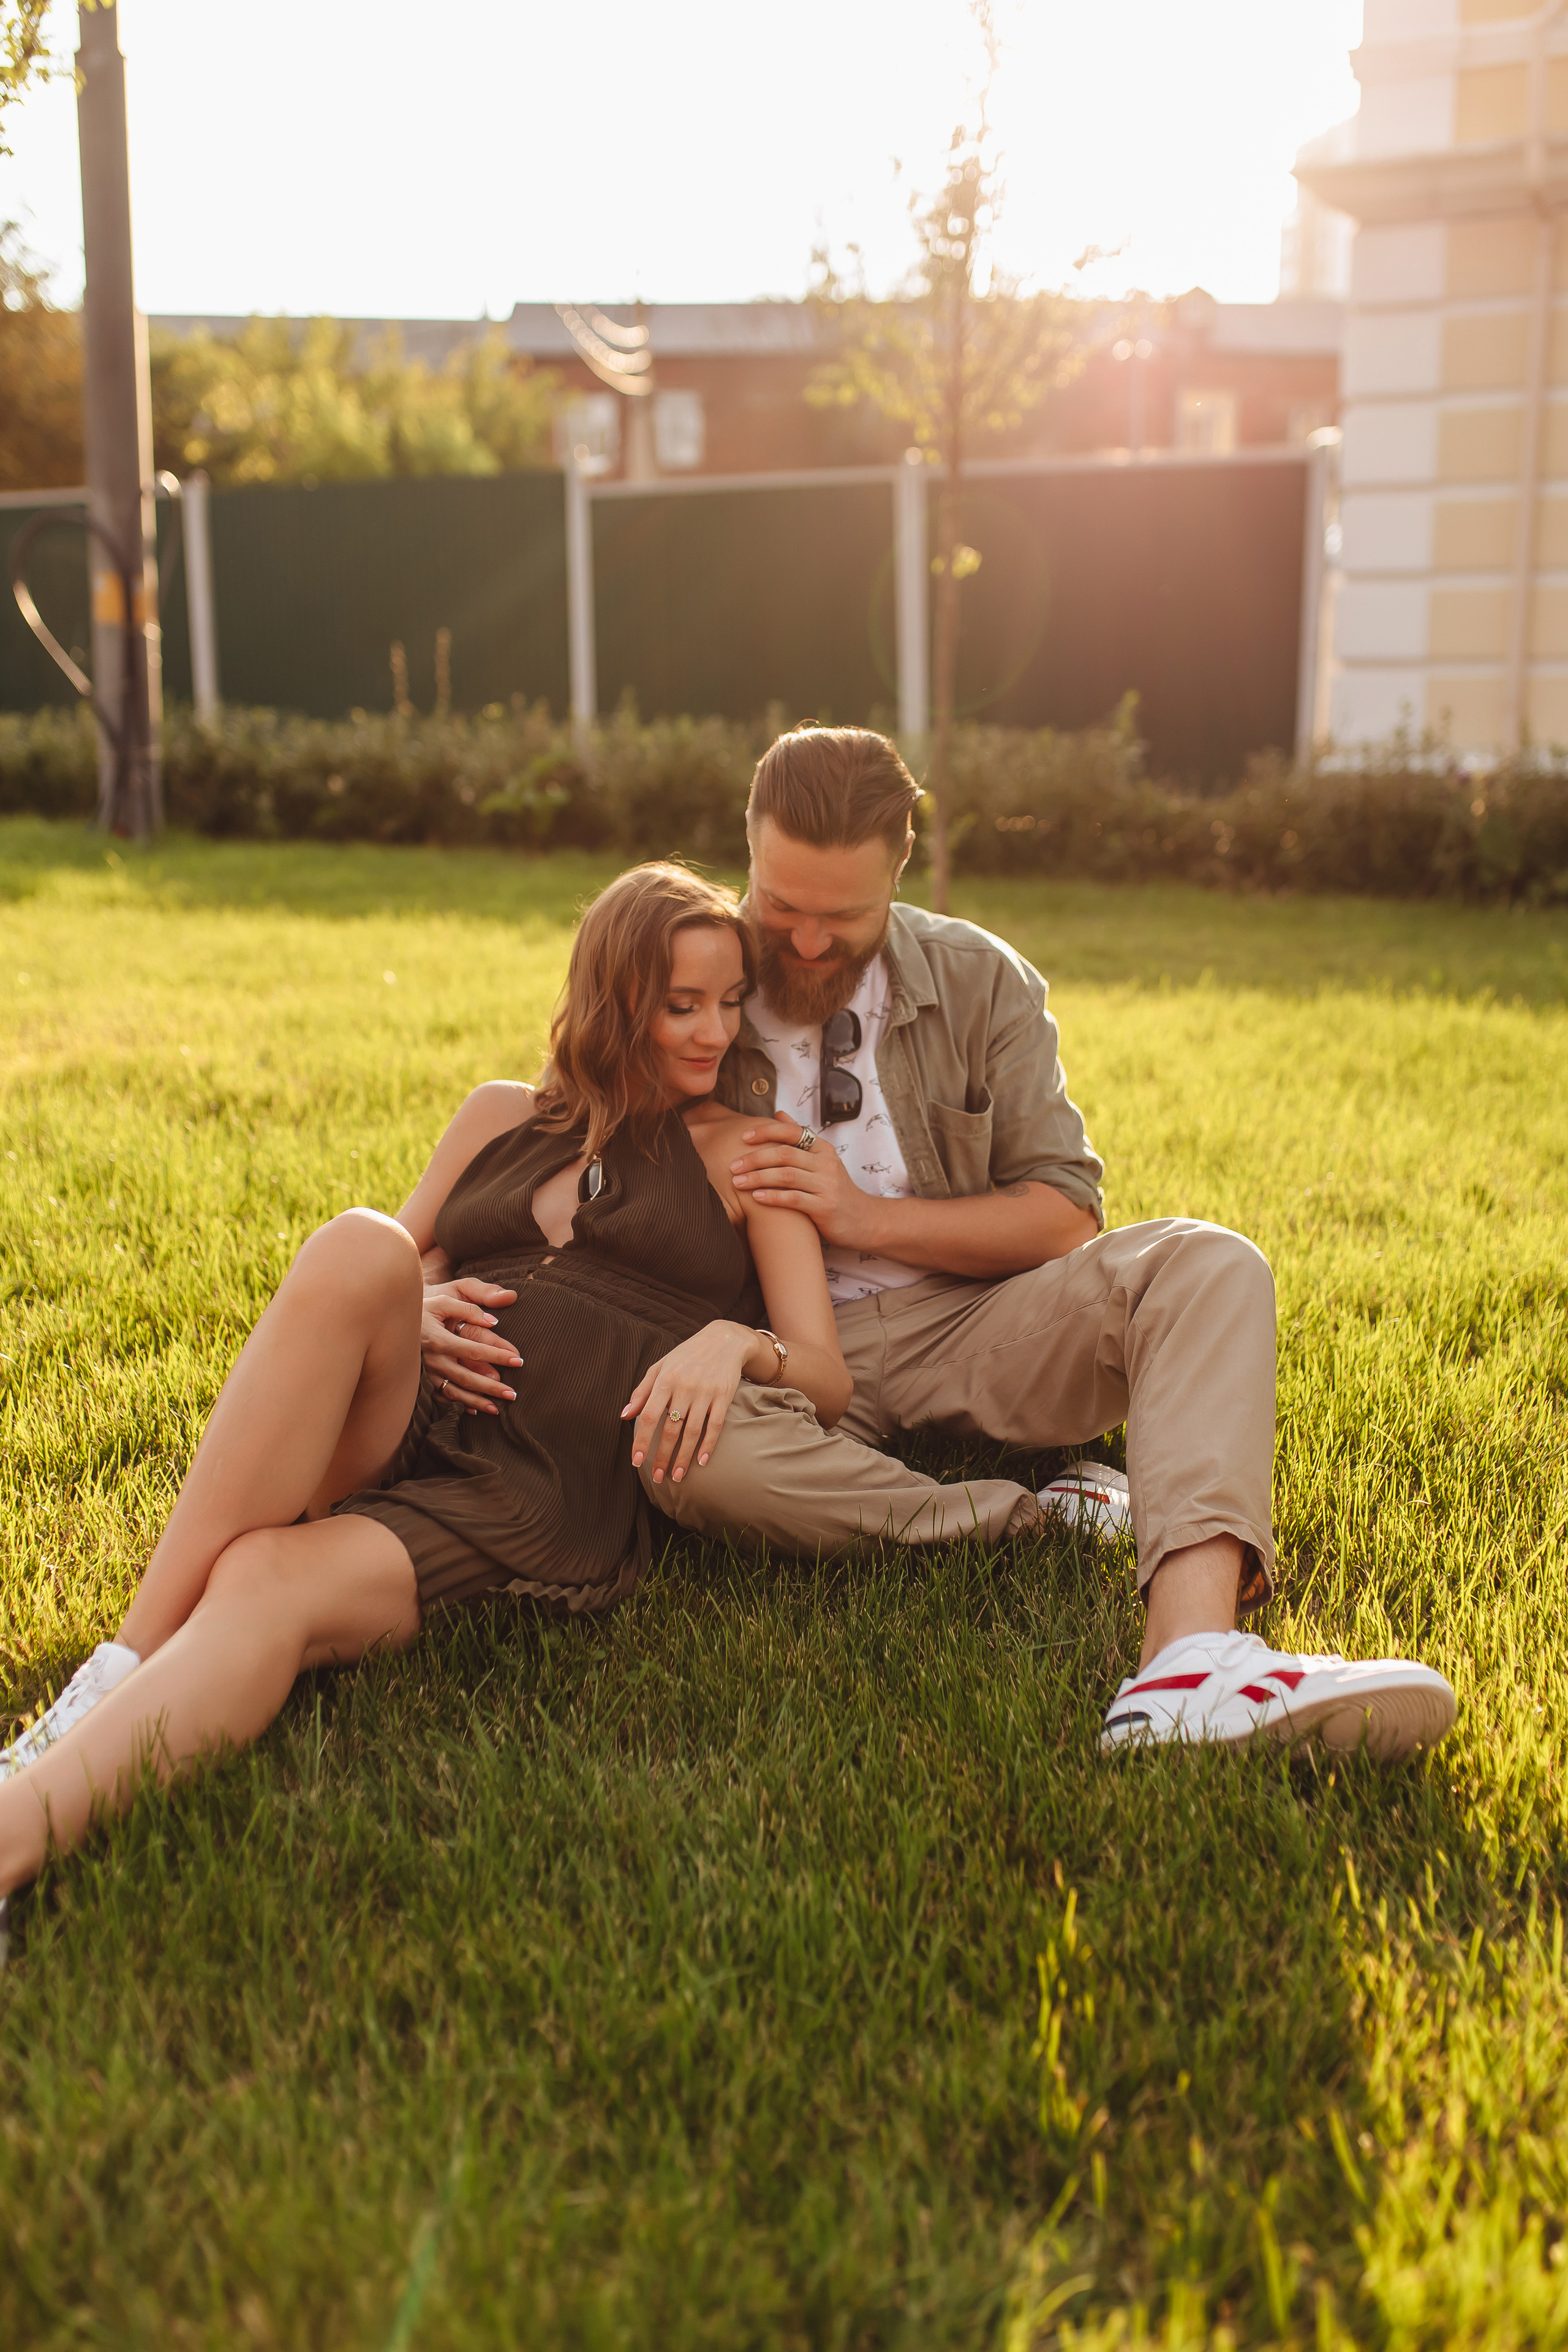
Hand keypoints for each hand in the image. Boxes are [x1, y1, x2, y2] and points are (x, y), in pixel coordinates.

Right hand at [422, 1276, 519, 1415]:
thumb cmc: (427, 1307)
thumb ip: (470, 1308)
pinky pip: (441, 1396)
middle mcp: (433, 1359)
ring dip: (476, 1401)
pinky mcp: (423, 1379)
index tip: (518, 1360)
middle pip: (466, 1377)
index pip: (475, 1350)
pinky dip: (457, 1404)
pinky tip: (473, 1410)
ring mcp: (427, 1372)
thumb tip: (493, 1322)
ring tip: (496, 1409)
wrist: (397, 1319)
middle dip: (491, 1387)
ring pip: (454, 1391)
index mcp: (440, 1338)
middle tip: (512, 1394)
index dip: (498, 1355)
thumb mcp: (446, 1298)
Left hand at [621, 1320, 760, 1484]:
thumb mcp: (660, 1366)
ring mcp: (705, 1393)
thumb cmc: (687, 1355)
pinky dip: (708, 1445)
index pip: (649, 1416)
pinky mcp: (724, 1396)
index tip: (637, 1461)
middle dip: (662, 1457)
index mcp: (665, 1380)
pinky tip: (702, 1461)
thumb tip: (624, 1415)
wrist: (724, 1339)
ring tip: (677, 1476)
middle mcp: (684, 1387)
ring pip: (692, 1432)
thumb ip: (642, 1391)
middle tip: (658, 1477)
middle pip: (670, 1429)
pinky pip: (715, 1425)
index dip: (641, 1440)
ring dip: (683, 1457)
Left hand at [729, 1113, 876, 1247]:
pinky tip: (756, 1198)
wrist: (863, 1221)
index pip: (792, 1132)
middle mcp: (826, 1164)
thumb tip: (778, 1113)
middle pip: (785, 1154)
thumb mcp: (822, 1160)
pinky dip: (772, 1197)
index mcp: (824, 1149)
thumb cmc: (835, 1190)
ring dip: (758, 1177)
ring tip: (737, 1182)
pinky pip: (794, 1199)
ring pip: (786, 1175)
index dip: (766, 1132)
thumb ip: (800, 1138)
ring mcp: (827, 1186)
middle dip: (755, 1158)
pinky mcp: (825, 1208)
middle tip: (733, 1165)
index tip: (743, 1137)